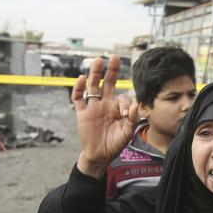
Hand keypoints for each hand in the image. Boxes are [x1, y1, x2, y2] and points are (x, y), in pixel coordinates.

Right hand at [73, 55, 138, 177]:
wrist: (99, 155)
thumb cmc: (114, 144)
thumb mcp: (126, 133)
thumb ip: (132, 120)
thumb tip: (134, 107)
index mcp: (117, 108)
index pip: (122, 97)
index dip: (124, 103)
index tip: (124, 114)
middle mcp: (105, 103)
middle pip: (108, 83)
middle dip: (111, 71)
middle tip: (114, 57)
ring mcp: (93, 106)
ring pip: (93, 86)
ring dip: (95, 73)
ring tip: (98, 61)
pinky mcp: (82, 112)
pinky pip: (78, 98)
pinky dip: (79, 88)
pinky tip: (82, 79)